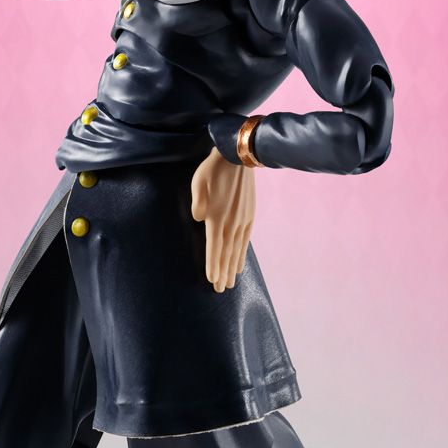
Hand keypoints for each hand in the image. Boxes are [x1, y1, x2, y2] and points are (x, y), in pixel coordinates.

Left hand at [191, 148, 255, 291]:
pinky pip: (245, 241)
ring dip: (232, 268)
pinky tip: (240, 265)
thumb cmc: (213, 170)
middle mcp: (231, 223)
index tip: (212, 280)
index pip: (214, 247)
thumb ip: (198, 202)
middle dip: (223, 273)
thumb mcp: (198, 182)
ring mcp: (242, 221)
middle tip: (220, 289)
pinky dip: (242, 255)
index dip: (213, 265)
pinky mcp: (249, 216)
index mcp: (216, 216)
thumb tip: (199, 219)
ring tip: (230, 283)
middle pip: (226, 254)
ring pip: (236, 250)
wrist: (238, 157)